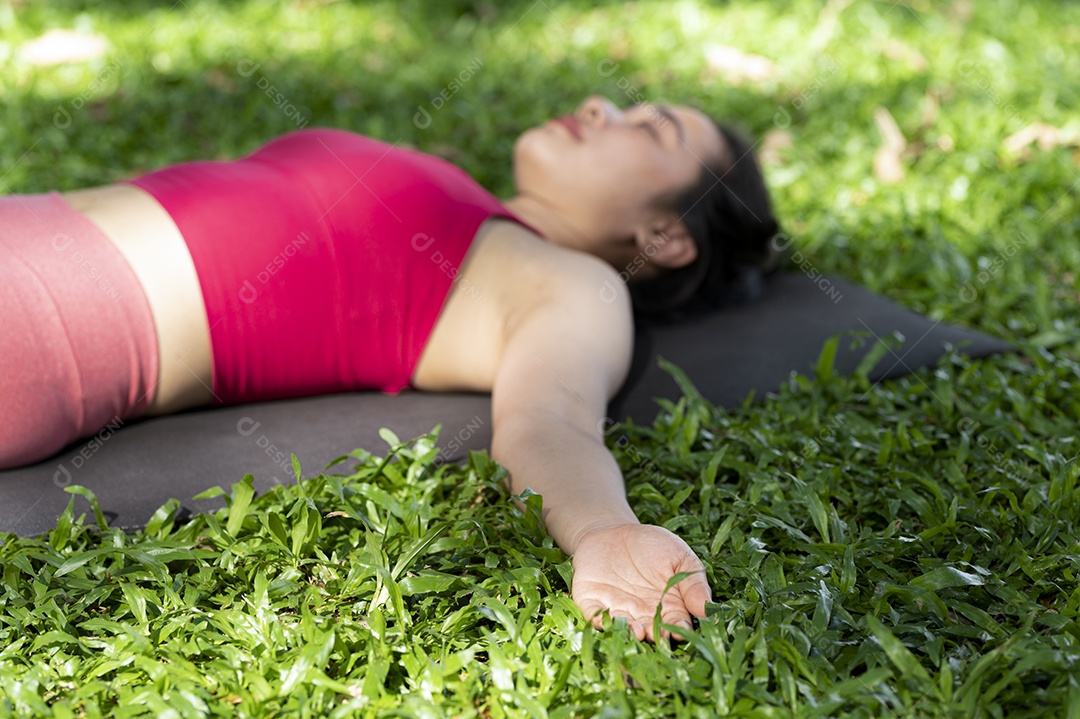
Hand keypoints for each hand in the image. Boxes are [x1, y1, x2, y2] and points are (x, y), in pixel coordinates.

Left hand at [571, 523, 711, 641]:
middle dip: (654, 635)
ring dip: (628, 633)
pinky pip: (595, 615)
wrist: (615, 531)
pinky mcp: (592, 603)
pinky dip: (598, 620)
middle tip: (657, 634)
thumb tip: (708, 609)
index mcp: (668, 608)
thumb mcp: (680, 557)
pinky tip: (604, 620)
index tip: (680, 631)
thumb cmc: (653, 546)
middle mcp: (643, 616)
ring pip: (624, 629)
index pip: (676, 624)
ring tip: (636, 631)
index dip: (678, 629)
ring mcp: (618, 611)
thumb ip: (693, 582)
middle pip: (650, 632)